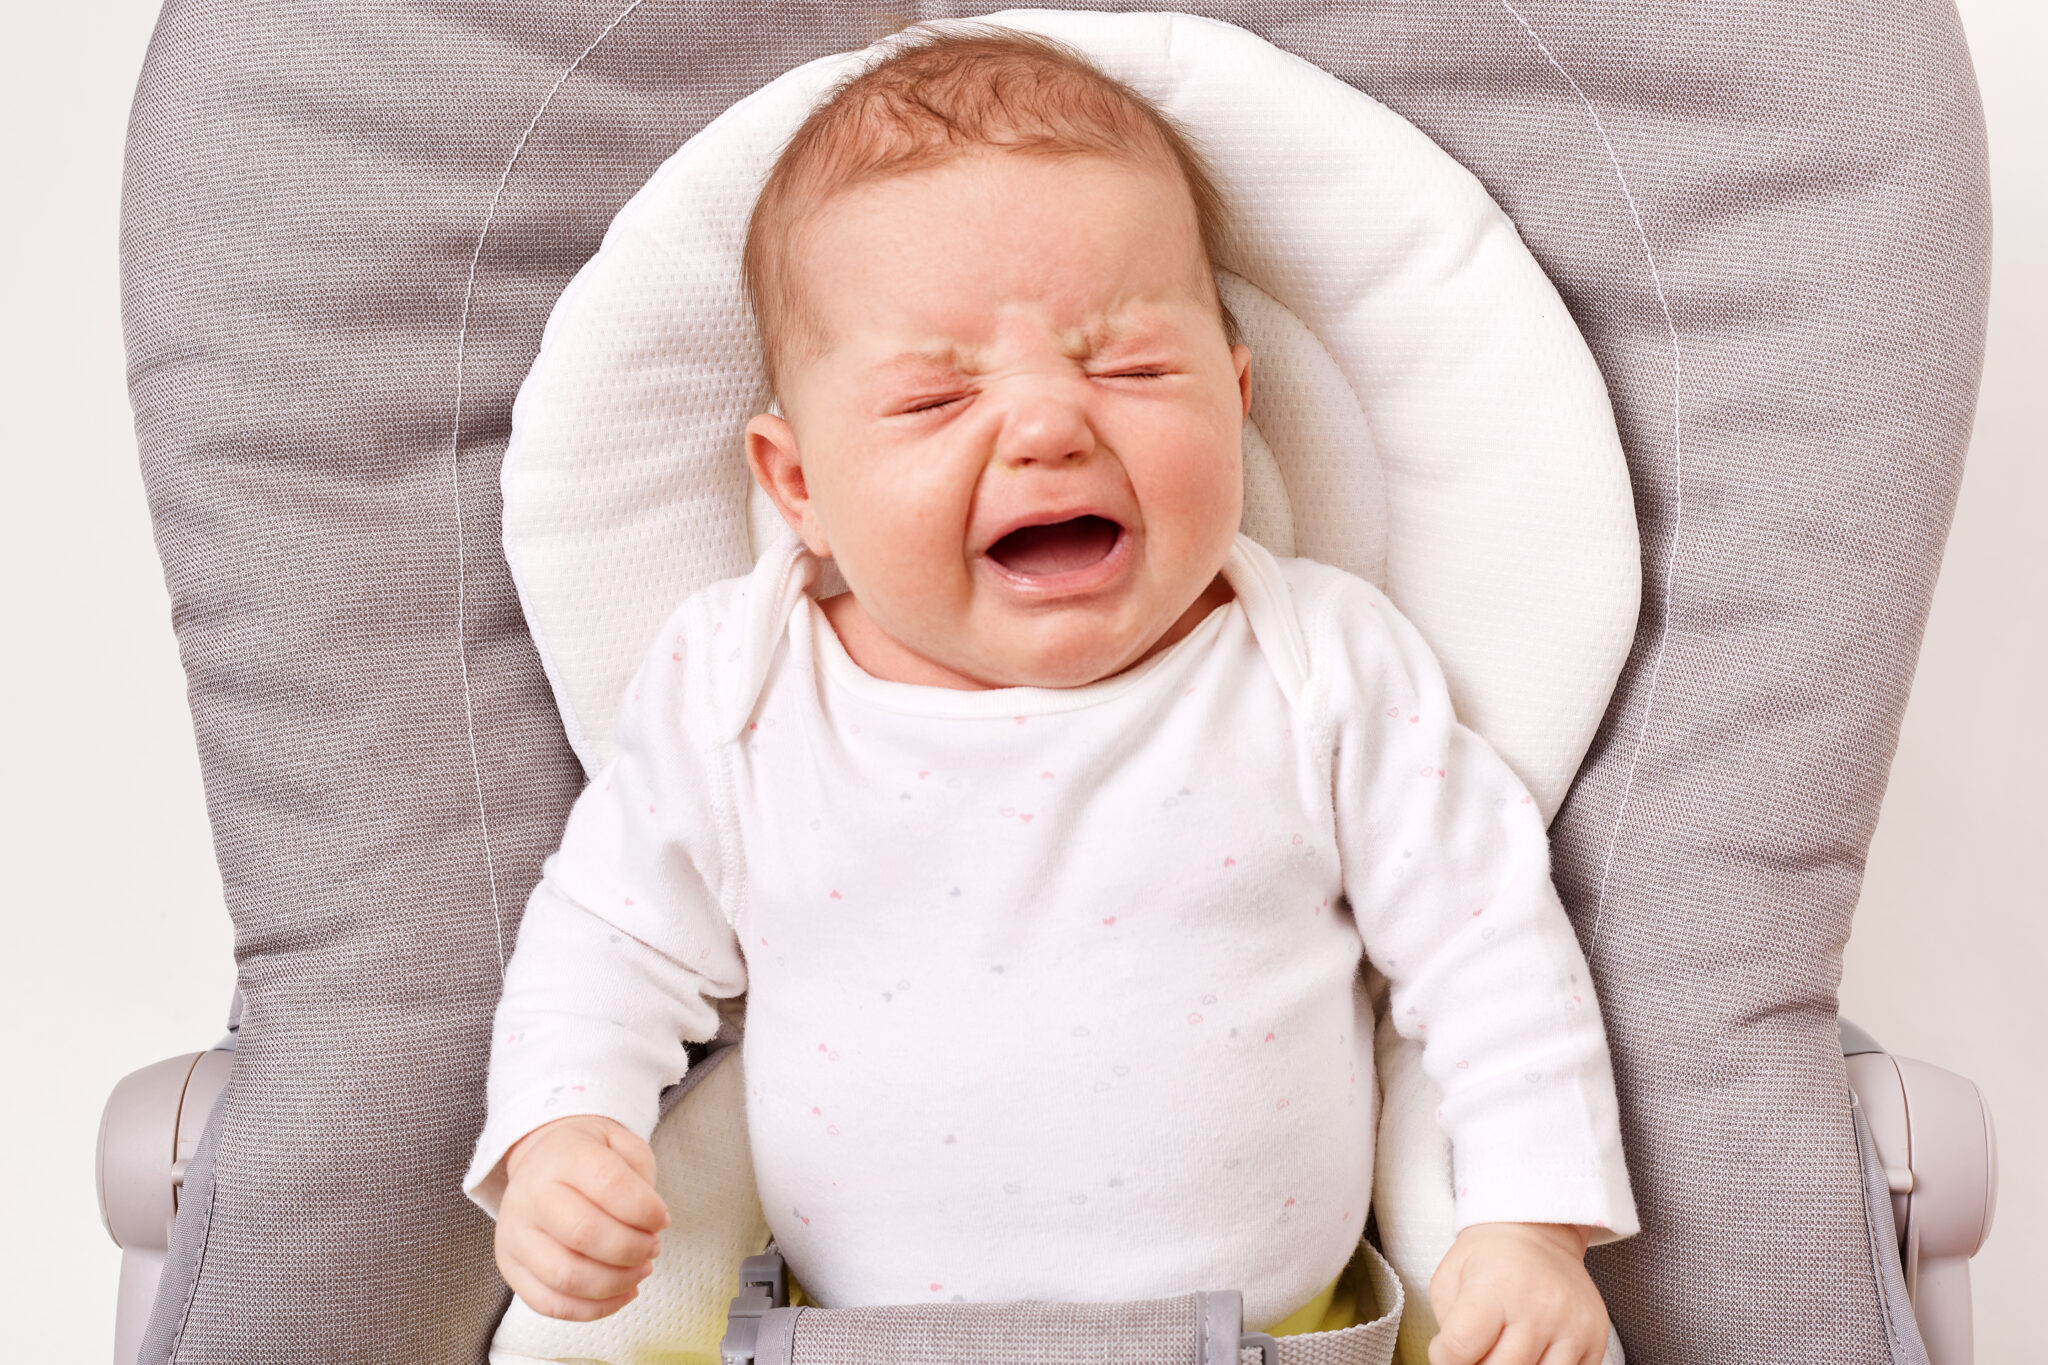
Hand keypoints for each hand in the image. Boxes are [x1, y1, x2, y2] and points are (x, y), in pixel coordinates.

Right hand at [494, 1114, 670, 1320]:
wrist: (541, 1160)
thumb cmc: (588, 1157)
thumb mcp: (621, 1143)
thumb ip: (641, 1176)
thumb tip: (651, 1225)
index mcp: (563, 1156)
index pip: (608, 1184)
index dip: (645, 1209)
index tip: (663, 1219)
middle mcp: (531, 1194)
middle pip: (585, 1233)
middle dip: (632, 1249)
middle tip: (653, 1247)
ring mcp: (515, 1234)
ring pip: (566, 1276)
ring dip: (616, 1282)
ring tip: (640, 1270)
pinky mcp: (510, 1267)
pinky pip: (549, 1303)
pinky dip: (594, 1308)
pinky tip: (621, 1293)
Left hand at [1427, 1223, 1607, 1364]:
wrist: (1539, 1231)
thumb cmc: (1489, 1258)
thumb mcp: (1450, 1278)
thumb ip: (1448, 1327)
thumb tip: (1456, 1364)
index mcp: (1494, 1287)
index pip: (1459, 1348)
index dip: (1446, 1358)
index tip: (1448, 1351)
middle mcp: (1538, 1307)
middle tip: (1478, 1351)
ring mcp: (1571, 1325)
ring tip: (1505, 1351)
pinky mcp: (1595, 1338)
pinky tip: (1533, 1353)